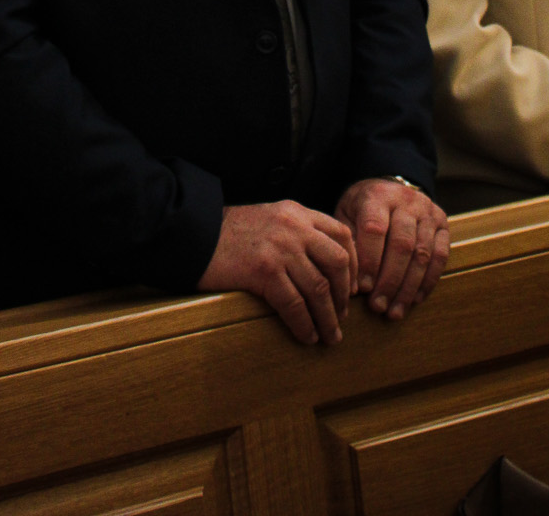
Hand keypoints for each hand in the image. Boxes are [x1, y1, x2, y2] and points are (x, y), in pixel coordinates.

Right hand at [197, 201, 357, 344]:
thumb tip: (322, 267)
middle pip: (337, 262)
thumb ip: (296, 232)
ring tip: (330, 335)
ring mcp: (280, 248)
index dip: (353, 264)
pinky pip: (294, 304)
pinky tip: (307, 335)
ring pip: (319, 288)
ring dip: (328, 317)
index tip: (352, 288)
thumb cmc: (229, 232)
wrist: (195, 233)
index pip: (341, 234)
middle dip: (344, 294)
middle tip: (342, 316)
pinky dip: (304, 324)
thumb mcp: (270, 219)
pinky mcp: (264, 271)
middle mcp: (294, 226)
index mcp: (297, 212)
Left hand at [335, 179, 449, 320]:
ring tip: (394, 312)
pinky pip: (440, 257)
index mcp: (377, 195)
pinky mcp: (443, 224)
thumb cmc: (362, 210)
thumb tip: (351, 283)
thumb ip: (349, 244)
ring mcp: (428, 211)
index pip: (375, 229)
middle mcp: (406, 200)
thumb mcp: (347, 217)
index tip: (362, 289)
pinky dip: (427, 282)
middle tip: (378, 306)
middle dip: (389, 281)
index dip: (370, 261)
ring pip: (423, 254)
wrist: (388, 190)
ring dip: (408, 288)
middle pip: (402, 244)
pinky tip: (414, 300)